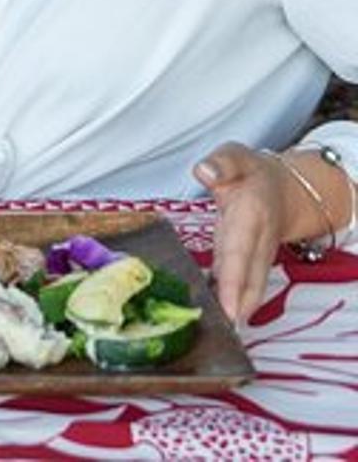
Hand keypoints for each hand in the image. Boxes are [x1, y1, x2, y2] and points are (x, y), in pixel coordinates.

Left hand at [196, 142, 287, 323]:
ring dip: (237, 310)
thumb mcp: (236, 156)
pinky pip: (244, 285)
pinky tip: (218, 316)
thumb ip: (221, 163)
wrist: (285, 188)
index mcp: (251, 216)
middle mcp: (257, 241)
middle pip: (248, 279)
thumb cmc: (252, 173)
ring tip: (219, 332)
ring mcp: (257, 255)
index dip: (234, 281)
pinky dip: (234, 301)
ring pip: (249, 287)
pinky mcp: (250, 263)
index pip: (239, 253)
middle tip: (221, 332)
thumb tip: (204, 171)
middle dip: (236, 306)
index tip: (228, 307)